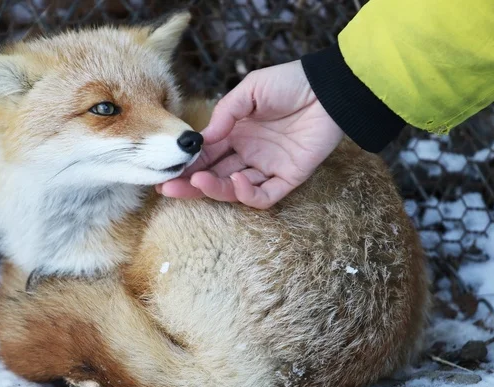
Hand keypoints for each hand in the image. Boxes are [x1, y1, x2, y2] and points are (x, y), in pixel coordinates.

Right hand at [157, 60, 343, 208]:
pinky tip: (237, 180)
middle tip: (168, 189)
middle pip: (215, 176)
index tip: (165, 171)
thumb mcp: (250, 90)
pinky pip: (265, 195)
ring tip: (198, 182)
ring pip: (235, 188)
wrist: (328, 88)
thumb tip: (201, 139)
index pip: (206, 155)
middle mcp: (248, 153)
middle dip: (191, 184)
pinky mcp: (289, 177)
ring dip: (215, 189)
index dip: (186, 164)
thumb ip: (225, 114)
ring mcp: (268, 167)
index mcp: (236, 133)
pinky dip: (248, 194)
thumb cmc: (290, 83)